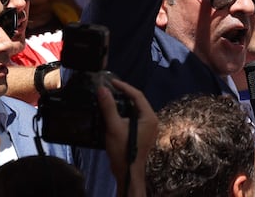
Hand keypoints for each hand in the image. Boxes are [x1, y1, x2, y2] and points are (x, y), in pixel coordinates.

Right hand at [98, 78, 157, 196]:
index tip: (111, 82)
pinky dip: (124, 112)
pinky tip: (113, 112)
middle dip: (124, 94)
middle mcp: (151, 119)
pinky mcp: (142, 133)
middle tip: (110, 88)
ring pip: (135, 109)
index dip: (124, 87)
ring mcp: (147, 127)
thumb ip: (109, 107)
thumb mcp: (114, 127)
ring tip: (109, 97)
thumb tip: (102, 89)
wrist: (127, 172)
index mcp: (149, 116)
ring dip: (123, 103)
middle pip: (137, 101)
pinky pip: (133, 117)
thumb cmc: (123, 150)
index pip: (138, 95)